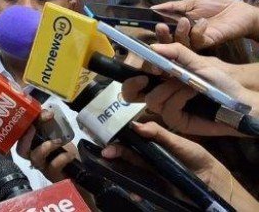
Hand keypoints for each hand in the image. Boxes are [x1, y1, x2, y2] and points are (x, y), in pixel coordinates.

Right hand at [15, 110, 77, 181]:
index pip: (21, 134)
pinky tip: (70, 154)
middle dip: (25, 138)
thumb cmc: (64, 149)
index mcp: (33, 143)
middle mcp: (34, 155)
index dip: (23, 125)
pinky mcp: (52, 174)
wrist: (79, 167)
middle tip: (32, 128)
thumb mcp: (57, 133)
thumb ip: (49, 123)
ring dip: (46, 146)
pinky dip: (62, 157)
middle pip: (21, 150)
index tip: (33, 116)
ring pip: (36, 158)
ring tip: (58, 141)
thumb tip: (48, 112)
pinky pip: (53, 166)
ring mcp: (42, 166)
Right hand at [102, 122, 258, 209]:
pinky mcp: (155, 188)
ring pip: (129, 171)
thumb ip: (159, 133)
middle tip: (106, 154)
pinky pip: (140, 188)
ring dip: (119, 171)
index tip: (108, 138)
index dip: (118, 138)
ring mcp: (150, 174)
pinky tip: (134, 192)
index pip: (131, 139)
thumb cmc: (197, 158)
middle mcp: (148, 158)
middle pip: (126, 155)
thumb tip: (135, 125)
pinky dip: (135, 191)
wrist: (213, 182)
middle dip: (114, 153)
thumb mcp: (180, 142)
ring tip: (112, 171)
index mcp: (152, 144)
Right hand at [121, 43, 258, 135]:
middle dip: (132, 86)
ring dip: (168, 88)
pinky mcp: (176, 121)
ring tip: (187, 84)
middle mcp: (160, 93)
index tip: (139, 62)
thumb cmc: (220, 81)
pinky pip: (168, 109)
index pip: (135, 76)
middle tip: (142, 78)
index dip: (132, 70)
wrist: (239, 101)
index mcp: (161, 78)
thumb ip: (177, 52)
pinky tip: (192, 92)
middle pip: (130, 93)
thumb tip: (151, 48)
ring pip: (151, 100)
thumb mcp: (198, 62)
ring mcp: (166, 108)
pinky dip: (179, 97)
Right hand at [152, 0, 258, 47]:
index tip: (149, 23)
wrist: (238, 8)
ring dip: (180, 32)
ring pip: (181, 43)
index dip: (156, 29)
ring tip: (185, 20)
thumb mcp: (193, 1)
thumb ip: (174, 6)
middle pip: (168, 41)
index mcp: (180, 23)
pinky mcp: (207, 42)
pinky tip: (203, 22)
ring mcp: (196, 40)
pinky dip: (197, 32)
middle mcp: (186, 34)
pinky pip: (197, 42)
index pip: (164, 30)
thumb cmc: (217, 4)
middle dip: (162, 35)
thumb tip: (153, 7)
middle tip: (160, 26)